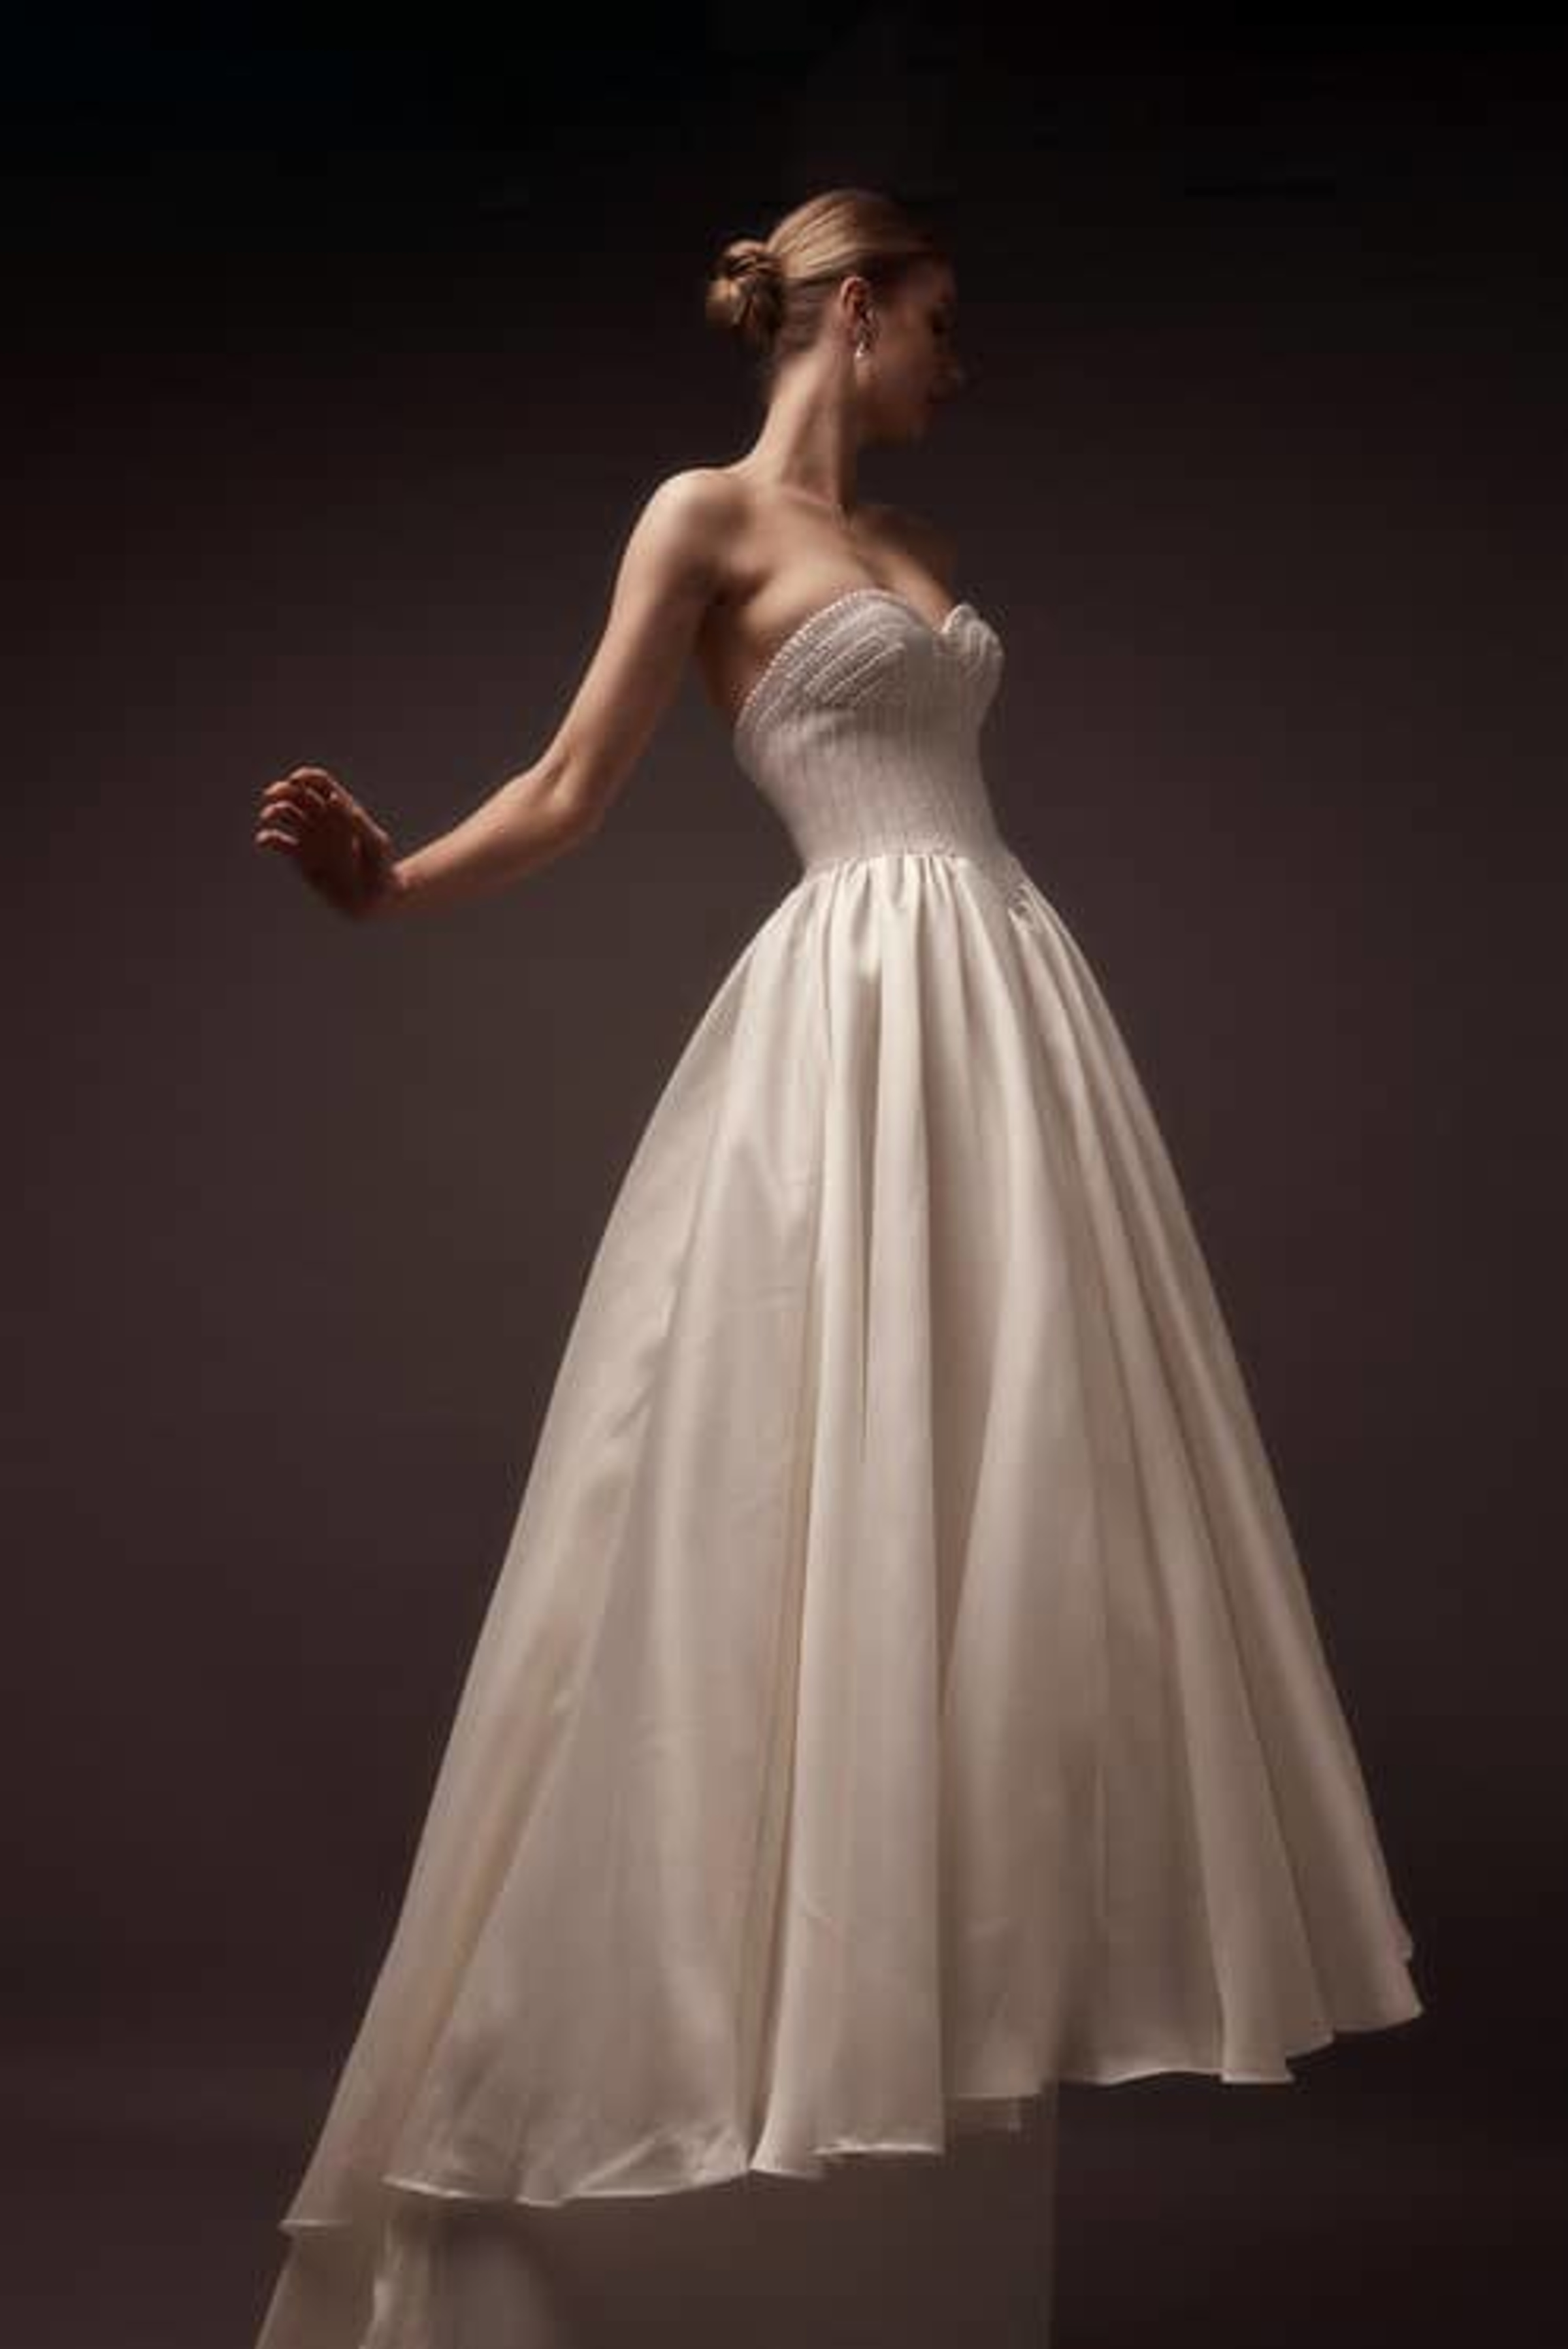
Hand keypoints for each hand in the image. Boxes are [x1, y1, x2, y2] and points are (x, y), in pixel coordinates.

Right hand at [254, 766, 399, 919]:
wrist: (373, 899)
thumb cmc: (381, 868)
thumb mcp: (376, 845)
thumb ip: (359, 823)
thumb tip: (334, 799)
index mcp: (340, 808)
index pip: (319, 783)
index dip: (305, 777)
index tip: (296, 781)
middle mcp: (322, 818)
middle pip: (296, 794)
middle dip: (281, 790)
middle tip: (273, 796)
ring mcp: (309, 836)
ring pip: (284, 814)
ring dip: (272, 810)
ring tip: (269, 817)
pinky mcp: (299, 857)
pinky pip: (278, 842)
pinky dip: (267, 837)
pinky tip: (265, 840)